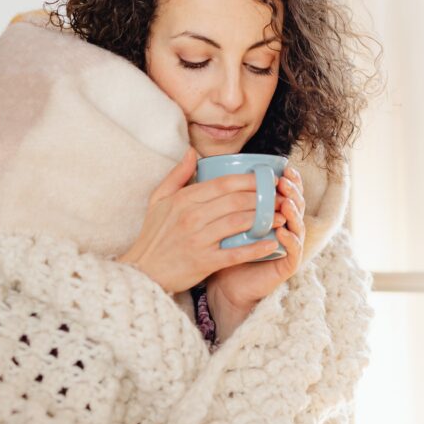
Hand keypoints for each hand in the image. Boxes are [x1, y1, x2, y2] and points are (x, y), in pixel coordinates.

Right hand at [116, 147, 286, 293]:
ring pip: (239, 223)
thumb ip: (177, 175)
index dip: (250, 180)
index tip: (268, 180)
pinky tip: (272, 243)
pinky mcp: (203, 262)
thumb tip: (192, 151)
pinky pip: (236, 253)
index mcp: (183, 199)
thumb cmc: (154, 235)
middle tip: (280, 198)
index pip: (224, 184)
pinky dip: (256, 248)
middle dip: (263, 198)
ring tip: (281, 217)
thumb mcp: (158, 200)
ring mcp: (198, 239)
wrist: (142, 272)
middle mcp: (191, 217)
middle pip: (236, 201)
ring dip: (264, 219)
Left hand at [206, 166, 306, 329]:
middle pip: (296, 204)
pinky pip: (294, 251)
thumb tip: (193, 153)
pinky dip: (290, 240)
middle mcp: (282, 227)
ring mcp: (286, 246)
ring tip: (287, 203)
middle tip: (285, 182)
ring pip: (298, 225)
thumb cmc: (215, 249)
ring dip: (295, 212)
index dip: (287, 179)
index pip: (284, 191)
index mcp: (268, 213)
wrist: (221, 286)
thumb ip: (203, 187)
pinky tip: (282, 232)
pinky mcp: (286, 265)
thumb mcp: (207, 215)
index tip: (280, 168)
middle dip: (293, 191)